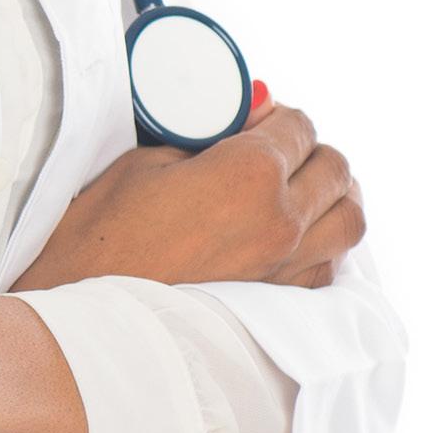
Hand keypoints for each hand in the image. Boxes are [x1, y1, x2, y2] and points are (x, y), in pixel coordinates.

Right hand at [8, 89, 364, 293]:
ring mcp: (286, 270)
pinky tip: (292, 237)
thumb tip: (244, 121)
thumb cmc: (100, 234)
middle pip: (336, 169)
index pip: (299, 126)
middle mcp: (282, 222)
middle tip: (280, 149)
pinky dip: (322, 244)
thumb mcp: (146, 161)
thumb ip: (206, 138)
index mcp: (250, 174)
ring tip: (303, 189)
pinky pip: (329, 266)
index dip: (281, 116)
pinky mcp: (278, 306)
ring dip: (332, 196)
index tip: (263, 118)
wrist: (84, 317)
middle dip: (311, 150)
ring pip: (349, 220)